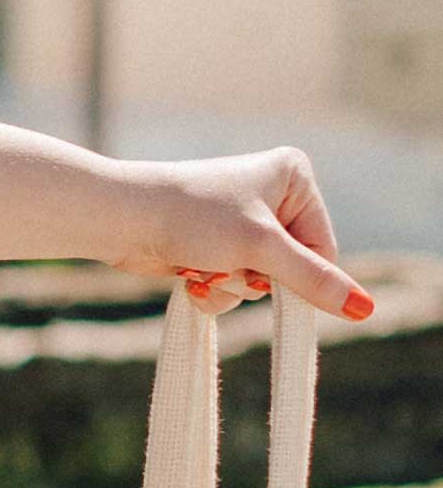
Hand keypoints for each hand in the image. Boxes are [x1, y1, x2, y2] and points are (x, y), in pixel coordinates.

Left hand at [105, 145, 372, 322]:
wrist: (123, 220)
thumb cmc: (194, 218)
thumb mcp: (261, 250)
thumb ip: (311, 280)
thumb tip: (364, 310)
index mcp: (296, 177)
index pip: (323, 248)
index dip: (299, 276)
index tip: (267, 280)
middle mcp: (273, 195)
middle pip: (290, 269)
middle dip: (254, 279)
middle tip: (226, 265)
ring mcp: (243, 223)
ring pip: (257, 283)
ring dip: (229, 287)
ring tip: (201, 266)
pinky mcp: (215, 246)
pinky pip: (231, 285)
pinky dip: (212, 289)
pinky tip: (188, 276)